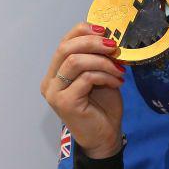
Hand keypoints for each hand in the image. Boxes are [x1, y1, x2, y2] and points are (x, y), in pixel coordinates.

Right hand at [40, 23, 125, 158]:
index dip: (82, 31)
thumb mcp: (100, 76)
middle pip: (65, 48)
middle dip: (93, 42)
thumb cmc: (102, 107)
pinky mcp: (65, 102)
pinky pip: (86, 78)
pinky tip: (118, 82)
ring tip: (119, 69)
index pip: (64, 42)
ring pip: (75, 61)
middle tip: (114, 47)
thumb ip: (97, 58)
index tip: (105, 30)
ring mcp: (54, 93)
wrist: (105, 138)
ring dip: (102, 61)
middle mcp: (50, 81)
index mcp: (55, 73)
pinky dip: (105, 76)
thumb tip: (108, 35)